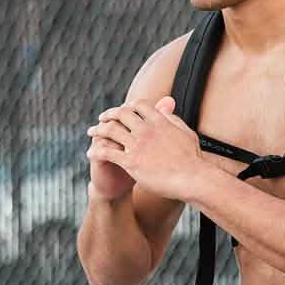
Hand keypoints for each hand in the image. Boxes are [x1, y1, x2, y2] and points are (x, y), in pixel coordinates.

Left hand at [86, 97, 205, 201]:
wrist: (193, 178)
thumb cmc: (193, 159)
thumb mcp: (186, 133)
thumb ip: (173, 120)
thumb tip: (165, 110)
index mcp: (160, 121)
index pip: (138, 105)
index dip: (127, 106)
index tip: (122, 110)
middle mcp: (146, 129)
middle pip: (120, 114)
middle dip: (108, 114)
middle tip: (101, 119)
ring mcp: (138, 145)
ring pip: (110, 131)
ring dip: (97, 130)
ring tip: (91, 133)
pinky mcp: (131, 162)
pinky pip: (107, 153)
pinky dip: (96, 151)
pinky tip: (91, 154)